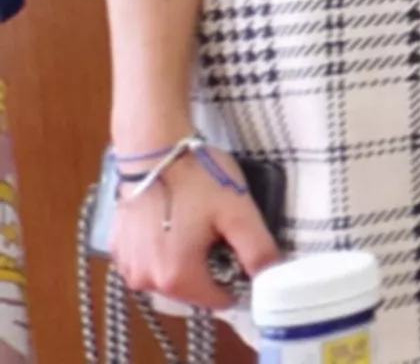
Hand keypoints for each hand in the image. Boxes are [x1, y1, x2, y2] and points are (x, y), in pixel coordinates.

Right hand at [111, 145, 276, 312]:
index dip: (235, 280)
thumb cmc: (197, 180)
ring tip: (195, 227)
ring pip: (168, 277)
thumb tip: (271, 279)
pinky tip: (172, 226)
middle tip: (217, 234)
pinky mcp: (117, 249)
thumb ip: (258, 250)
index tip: (239, 253)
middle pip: (192, 290)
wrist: (153, 151)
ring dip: (185, 261)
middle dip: (209, 269)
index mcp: (176, 277)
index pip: (217, 300)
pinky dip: (163, 252)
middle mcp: (145, 280)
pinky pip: (147, 263)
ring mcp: (127, 265)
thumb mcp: (239, 213)